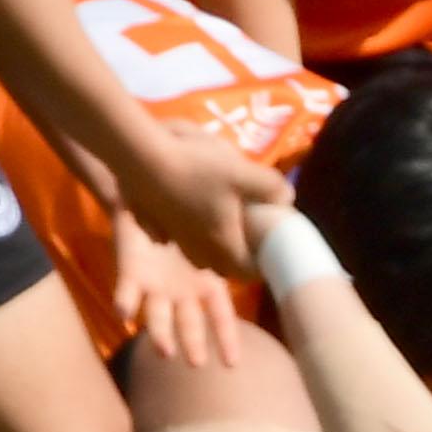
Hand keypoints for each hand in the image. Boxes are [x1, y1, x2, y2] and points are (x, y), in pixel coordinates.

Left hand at [113, 209, 242, 366]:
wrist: (147, 204)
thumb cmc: (188, 221)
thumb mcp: (216, 233)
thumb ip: (236, 244)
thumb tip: (278, 230)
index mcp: (207, 285)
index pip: (221, 316)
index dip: (226, 339)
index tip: (232, 364)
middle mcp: (181, 293)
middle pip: (189, 322)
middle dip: (192, 343)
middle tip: (196, 364)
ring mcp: (156, 288)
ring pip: (158, 315)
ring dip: (160, 333)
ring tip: (165, 351)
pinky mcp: (130, 274)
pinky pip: (127, 291)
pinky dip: (125, 303)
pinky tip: (124, 315)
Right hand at [117, 124, 288, 281]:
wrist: (144, 160)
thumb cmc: (198, 170)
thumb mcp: (244, 173)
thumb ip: (271, 188)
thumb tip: (287, 199)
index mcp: (222, 246)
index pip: (248, 272)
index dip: (261, 265)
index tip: (270, 252)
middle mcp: (198, 252)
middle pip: (224, 266)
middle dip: (239, 256)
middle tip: (251, 236)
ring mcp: (176, 242)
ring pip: (202, 254)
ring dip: (215, 245)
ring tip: (226, 223)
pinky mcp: (159, 229)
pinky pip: (184, 240)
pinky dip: (194, 232)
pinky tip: (196, 211)